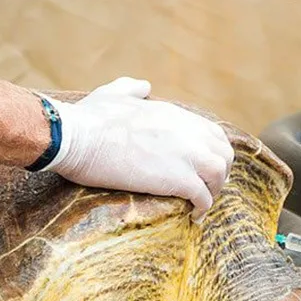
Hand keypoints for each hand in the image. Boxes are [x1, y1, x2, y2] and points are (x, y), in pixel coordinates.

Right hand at [44, 77, 234, 222]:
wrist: (76, 137)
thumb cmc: (88, 118)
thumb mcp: (113, 92)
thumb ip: (131, 88)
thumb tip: (143, 85)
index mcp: (175, 114)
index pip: (212, 133)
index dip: (212, 152)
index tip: (202, 166)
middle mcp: (188, 132)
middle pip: (224, 154)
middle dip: (219, 172)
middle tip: (205, 187)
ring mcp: (186, 155)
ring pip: (219, 175)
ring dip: (214, 190)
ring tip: (200, 203)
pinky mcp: (178, 178)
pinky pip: (204, 197)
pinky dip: (203, 207)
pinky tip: (194, 215)